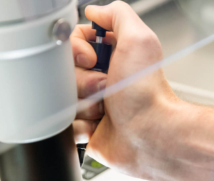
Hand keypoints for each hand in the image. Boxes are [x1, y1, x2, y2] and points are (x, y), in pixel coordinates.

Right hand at [71, 1, 176, 177]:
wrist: (150, 135)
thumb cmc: (147, 94)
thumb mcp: (139, 39)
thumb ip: (118, 15)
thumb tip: (95, 10)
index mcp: (113, 57)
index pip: (74, 42)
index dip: (77, 49)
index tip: (91, 58)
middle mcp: (103, 79)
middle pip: (65, 71)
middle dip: (82, 80)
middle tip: (104, 87)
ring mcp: (94, 105)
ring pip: (62, 98)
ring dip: (82, 105)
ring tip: (105, 110)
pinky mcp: (88, 129)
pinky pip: (64, 124)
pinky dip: (79, 126)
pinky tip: (98, 126)